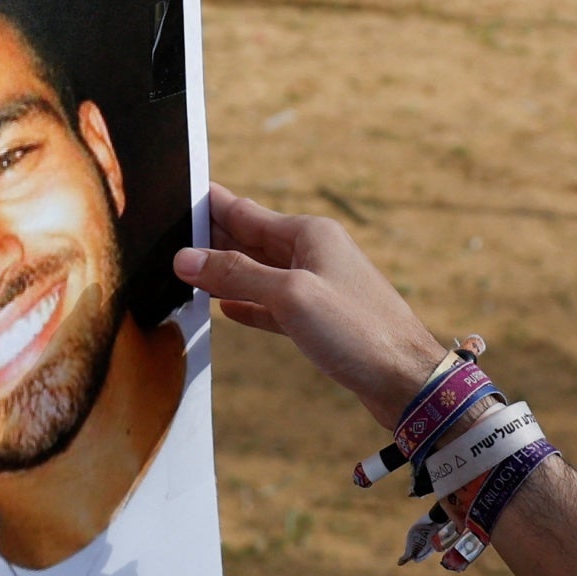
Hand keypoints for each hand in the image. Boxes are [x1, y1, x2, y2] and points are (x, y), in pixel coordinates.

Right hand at [174, 185, 445, 427]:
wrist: (406, 379)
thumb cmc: (358, 331)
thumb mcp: (289, 296)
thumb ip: (236, 274)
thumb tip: (186, 259)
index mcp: (310, 234)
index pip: (247, 212)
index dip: (211, 205)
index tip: (180, 195)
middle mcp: (315, 253)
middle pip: (250, 240)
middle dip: (212, 239)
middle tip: (171, 237)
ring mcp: (317, 286)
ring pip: (260, 273)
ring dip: (225, 273)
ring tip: (188, 271)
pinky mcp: (319, 320)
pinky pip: (273, 304)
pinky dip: (248, 304)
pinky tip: (227, 308)